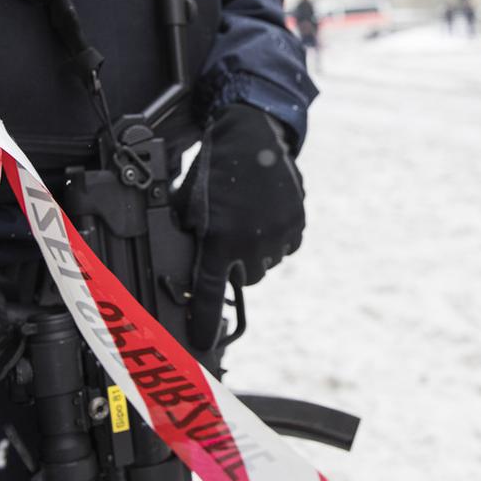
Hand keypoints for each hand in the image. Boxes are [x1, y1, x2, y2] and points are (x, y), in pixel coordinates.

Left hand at [179, 104, 305, 348]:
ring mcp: (277, 236)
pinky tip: (265, 214)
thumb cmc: (214, 170)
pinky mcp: (297, 226)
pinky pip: (285, 248)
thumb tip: (183, 269)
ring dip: (256, 250)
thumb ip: (188, 239)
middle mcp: (250, 244)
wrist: (251, 137)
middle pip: (244, 279)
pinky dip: (275, 239)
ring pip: (265, 264)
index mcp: (218, 240)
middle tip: (230, 235)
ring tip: (247, 217)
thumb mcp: (190, 205)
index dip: (205, 320)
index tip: (202, 343)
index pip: (209, 293)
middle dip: (236, 264)